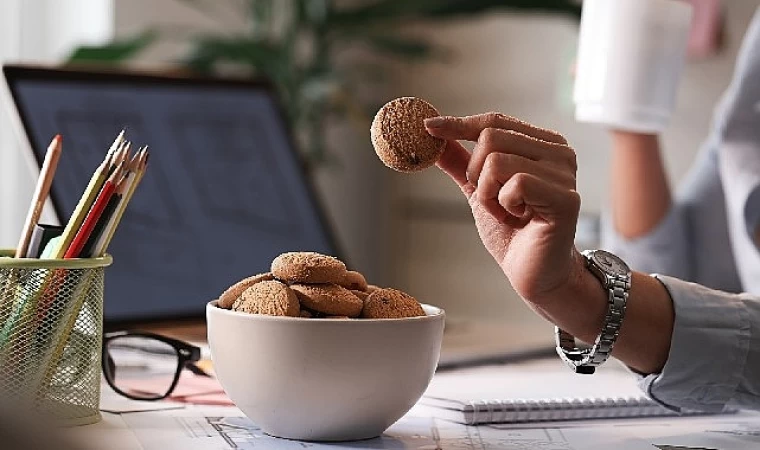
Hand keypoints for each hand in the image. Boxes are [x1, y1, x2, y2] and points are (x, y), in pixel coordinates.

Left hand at [425, 113, 583, 308]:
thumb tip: (434, 136)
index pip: (495, 121)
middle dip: (476, 174)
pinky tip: (518, 219)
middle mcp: (560, 153)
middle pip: (490, 137)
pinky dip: (503, 205)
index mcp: (543, 144)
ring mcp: (565, 174)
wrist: (533, 273)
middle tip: (492, 200)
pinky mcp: (565, 198)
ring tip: (507, 212)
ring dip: (488, 194)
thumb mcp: (479, 190)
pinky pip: (514, 184)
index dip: (458, 124)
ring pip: (496, 161)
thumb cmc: (512, 233)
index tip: (428, 128)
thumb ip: (460, 162)